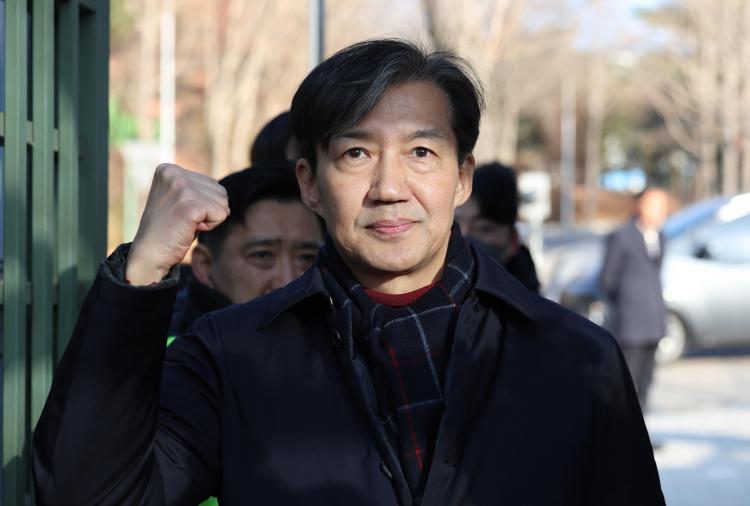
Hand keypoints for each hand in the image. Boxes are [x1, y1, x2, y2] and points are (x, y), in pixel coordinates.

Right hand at [126, 164, 228, 284]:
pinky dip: (210, 226)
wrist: (149, 254)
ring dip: (209, 219)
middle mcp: (174, 173)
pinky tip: (189, 229)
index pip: (211, 183)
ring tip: (186, 224)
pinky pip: (221, 214)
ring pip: (223, 202)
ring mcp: (181, 187)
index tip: (180, 213)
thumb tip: (224, 192)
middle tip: (184, 221)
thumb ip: (196, 188)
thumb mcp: (179, 200)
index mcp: (168, 169)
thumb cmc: (168, 230)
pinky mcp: (190, 204)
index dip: (202, 204)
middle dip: (208, 210)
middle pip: (220, 191)